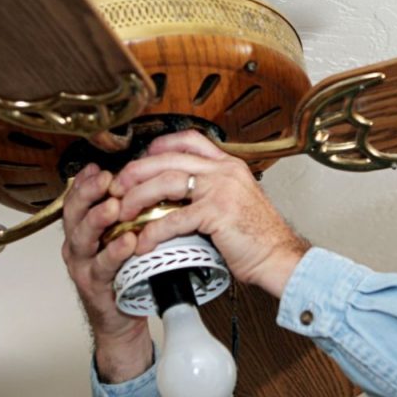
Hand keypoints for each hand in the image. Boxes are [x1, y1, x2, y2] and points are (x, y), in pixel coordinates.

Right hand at [61, 163, 151, 382]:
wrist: (120, 317)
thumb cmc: (123, 271)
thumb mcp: (119, 236)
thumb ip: (123, 212)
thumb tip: (139, 179)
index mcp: (82, 229)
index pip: (77, 198)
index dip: (84, 181)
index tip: (97, 166)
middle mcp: (78, 245)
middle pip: (74, 214)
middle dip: (87, 193)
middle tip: (105, 179)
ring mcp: (83, 266)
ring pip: (83, 238)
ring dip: (97, 220)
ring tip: (112, 206)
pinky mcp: (95, 286)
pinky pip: (103, 267)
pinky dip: (114, 253)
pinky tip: (128, 242)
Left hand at [109, 129, 309, 297]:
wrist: (279, 256)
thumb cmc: (258, 236)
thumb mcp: (236, 201)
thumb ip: (211, 190)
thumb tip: (179, 194)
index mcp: (229, 165)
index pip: (189, 139)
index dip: (159, 146)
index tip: (141, 159)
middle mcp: (224, 171)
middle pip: (169, 158)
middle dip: (136, 171)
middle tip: (118, 186)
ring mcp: (221, 189)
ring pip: (166, 182)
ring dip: (138, 197)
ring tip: (122, 212)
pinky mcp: (216, 213)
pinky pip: (174, 218)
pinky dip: (152, 231)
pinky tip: (142, 242)